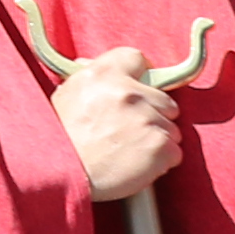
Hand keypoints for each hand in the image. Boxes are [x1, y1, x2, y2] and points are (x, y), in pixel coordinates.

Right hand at [49, 49, 183, 201]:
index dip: (138, 76)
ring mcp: (147, 119)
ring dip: (156, 140)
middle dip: (152, 114)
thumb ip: (91, 80)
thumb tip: (102, 70)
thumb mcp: (65, 96)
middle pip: (163, 99)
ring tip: (129, 151)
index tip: (137, 89)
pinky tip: (137, 165)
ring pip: (171, 128)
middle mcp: (128, 92)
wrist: (59, 175)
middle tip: (129, 130)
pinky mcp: (160, 147)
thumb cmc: (60, 139)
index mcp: (103, 74)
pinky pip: (175, 152)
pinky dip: (161, 162)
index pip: (137, 58)